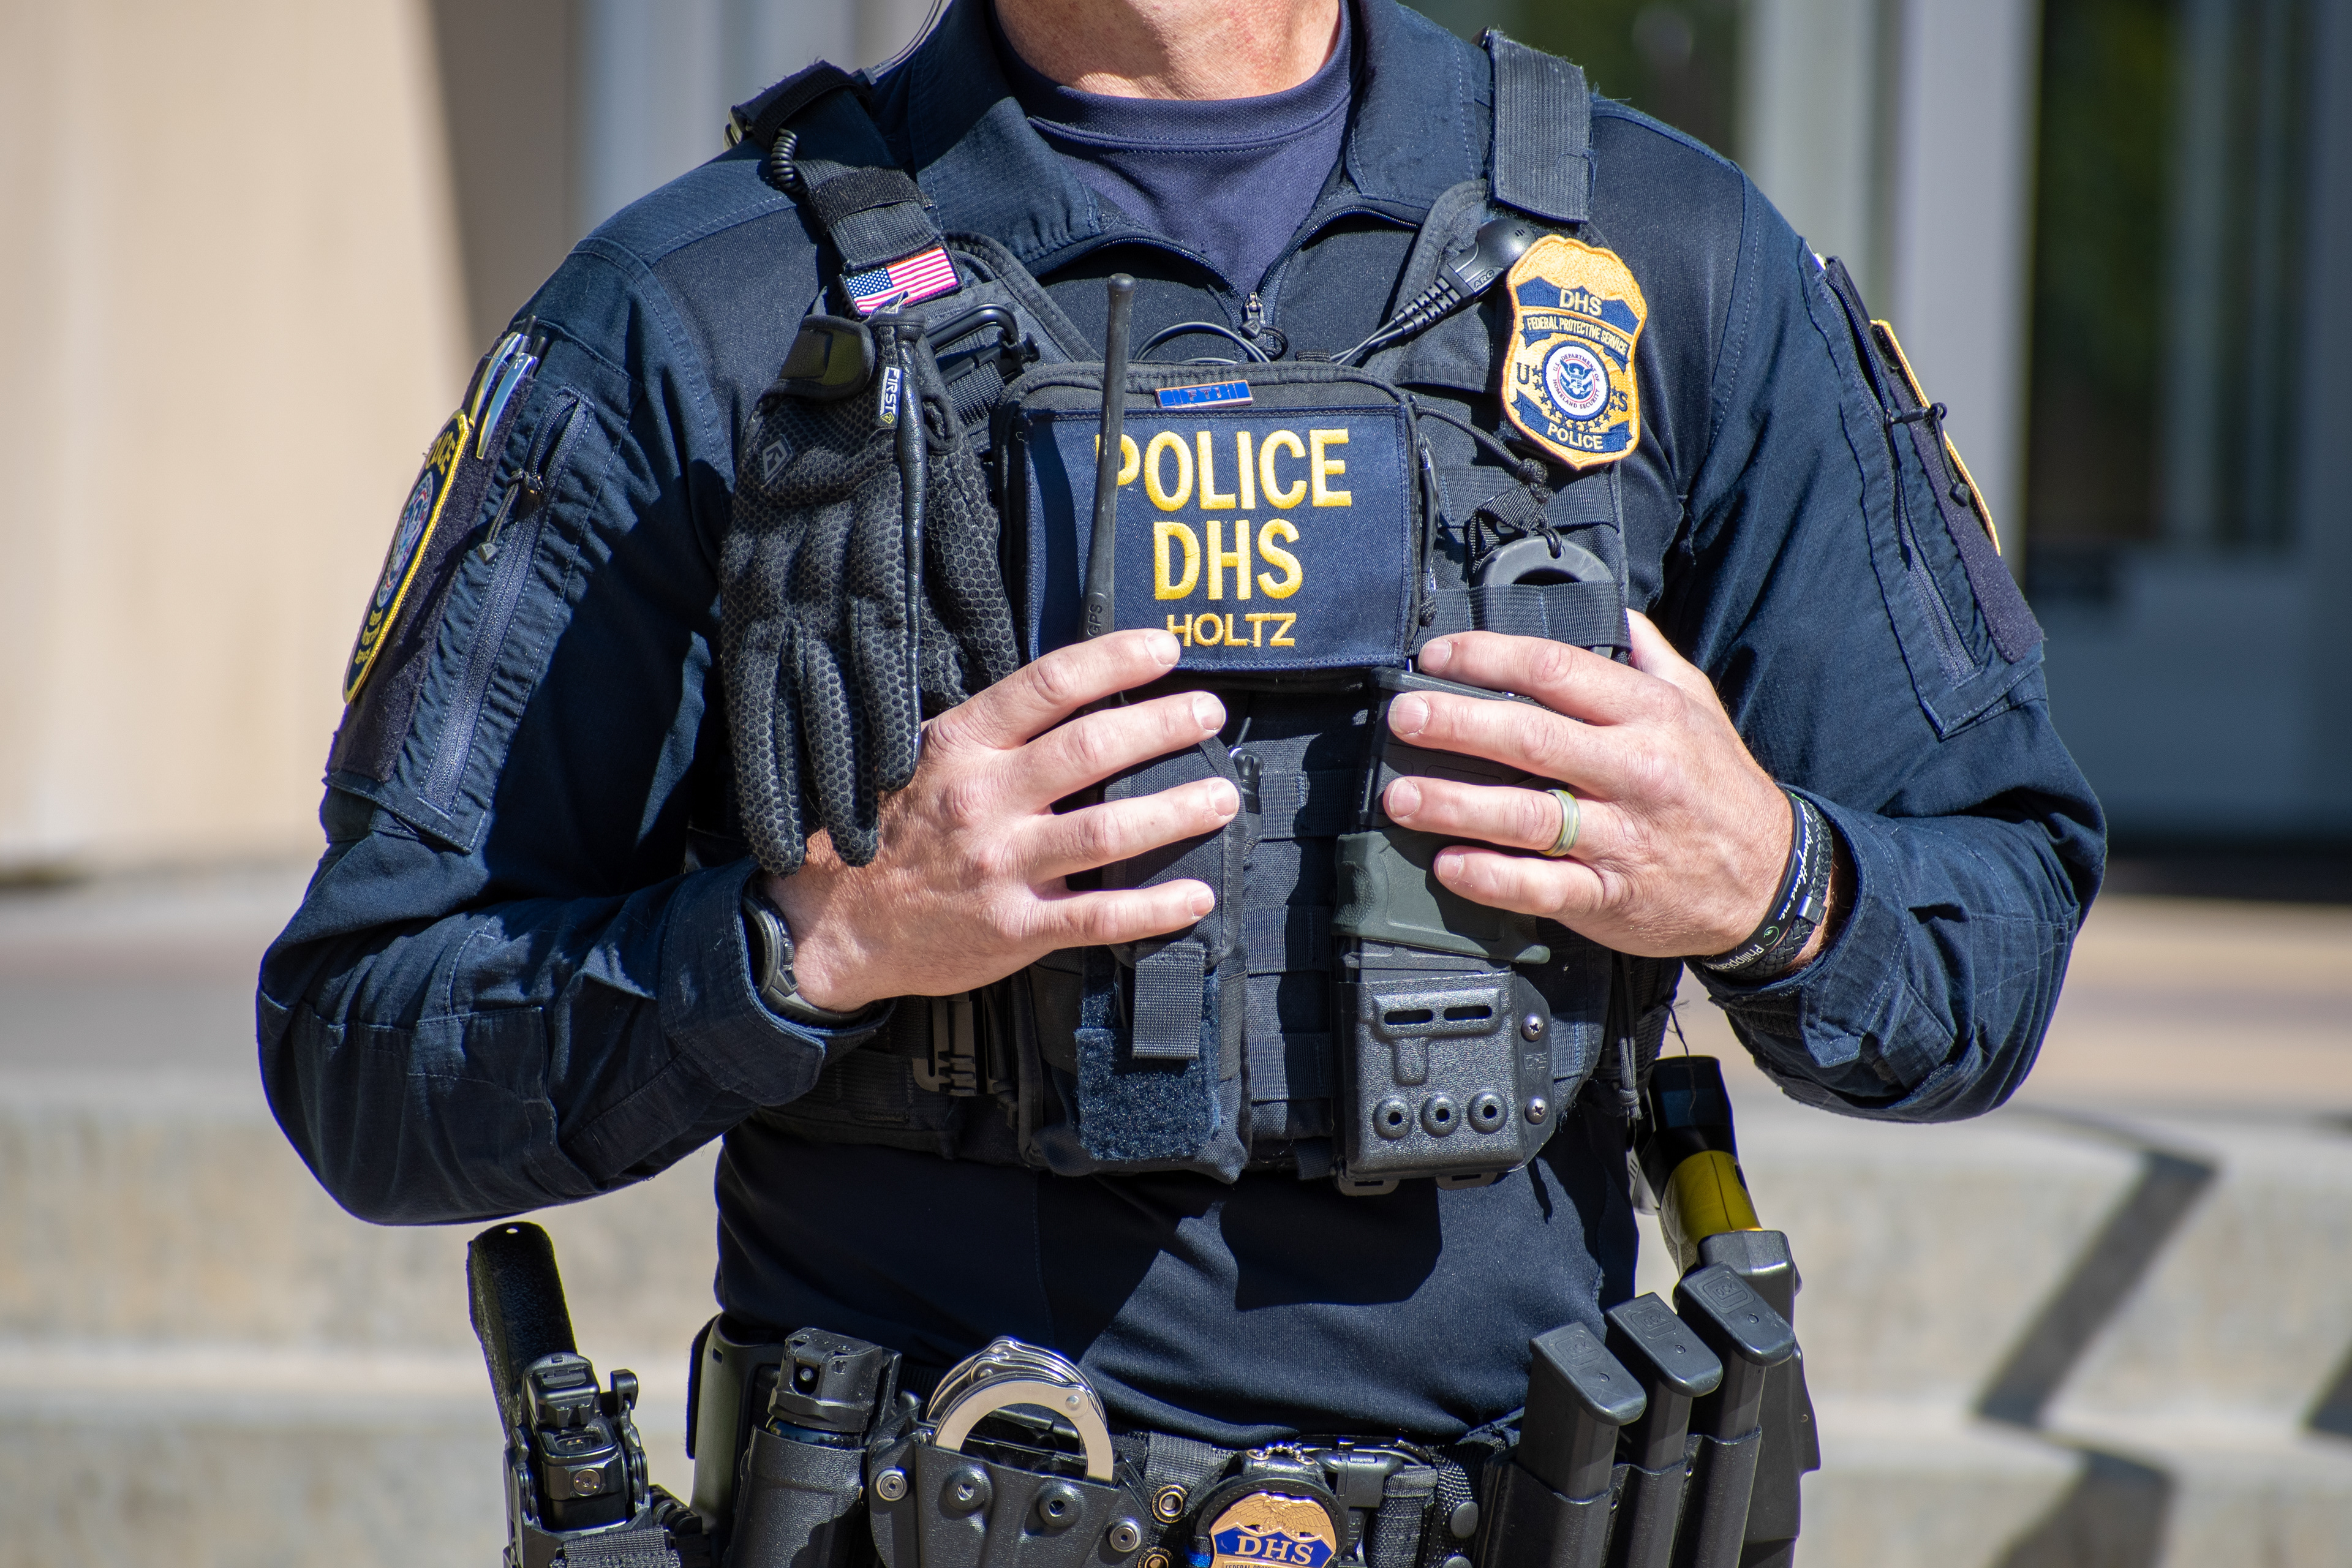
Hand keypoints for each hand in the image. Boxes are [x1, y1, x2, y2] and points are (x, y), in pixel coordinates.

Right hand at [765, 629, 1237, 1011]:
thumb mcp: (920, 759)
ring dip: (1176, 810)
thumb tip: (1071, 697)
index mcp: (961, 747)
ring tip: (1221, 795)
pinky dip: (1155, 907)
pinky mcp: (1014, 928)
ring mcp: (1000, 866)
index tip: (1164, 648)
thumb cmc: (886, 832)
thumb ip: (989, 732)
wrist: (829, 925)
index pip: (1047, 686)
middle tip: (1209, 713)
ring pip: (1107, 832)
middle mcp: (983, 800)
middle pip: (1091, 750)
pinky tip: (1197, 895)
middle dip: (1162, 725)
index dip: (1114, 660)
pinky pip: (1099, 916)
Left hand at [1378, 615, 1845, 966]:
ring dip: (1456, 804)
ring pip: (1528, 816)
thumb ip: (1652, 657)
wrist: (1773, 883)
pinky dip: (1491, 878)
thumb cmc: (1722, 789)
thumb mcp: (1701, 707)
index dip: (1489, 659)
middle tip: (1404, 716)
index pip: (1558, 672)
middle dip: (1458, 724)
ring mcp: (1622, 838)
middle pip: (1532, 740)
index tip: (1438, 658)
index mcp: (1650, 716)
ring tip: (1401, 796)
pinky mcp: (1611, 895)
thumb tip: (1614, 611)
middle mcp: (1634, 772)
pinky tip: (1449, 865)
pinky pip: (1543, 886)